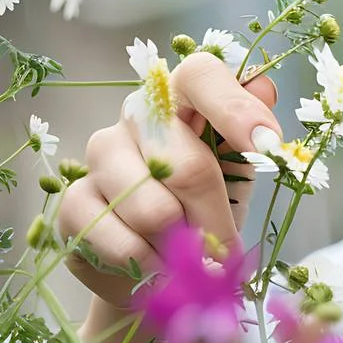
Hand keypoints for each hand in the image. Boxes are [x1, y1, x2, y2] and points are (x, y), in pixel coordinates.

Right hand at [56, 52, 281, 308]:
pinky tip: (155, 266)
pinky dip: (150, 266)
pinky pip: (121, 242)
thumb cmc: (206, 204)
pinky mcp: (74, 200)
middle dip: (215, 219)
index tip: (268, 145)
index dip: (236, 108)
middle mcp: (136, 115)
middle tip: (227, 251)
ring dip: (181, 248)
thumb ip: (251, 130)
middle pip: (187, 166)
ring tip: (187, 257)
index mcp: (182, 97)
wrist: (159, 262)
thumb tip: (263, 87)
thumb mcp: (240, 168)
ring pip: (153, 211)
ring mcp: (101, 154)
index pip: (201, 75)